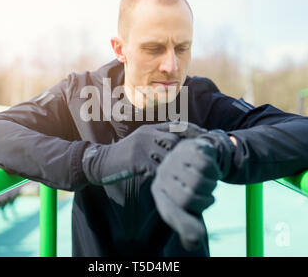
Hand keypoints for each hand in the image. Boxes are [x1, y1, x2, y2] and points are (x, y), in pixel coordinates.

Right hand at [81, 122, 209, 184]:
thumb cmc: (125, 154)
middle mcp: (147, 135)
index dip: (192, 131)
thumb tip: (179, 141)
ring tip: (186, 174)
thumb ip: (158, 138)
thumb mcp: (142, 139)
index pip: (176, 126)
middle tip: (199, 161)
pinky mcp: (136, 160)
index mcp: (150, 129)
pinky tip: (169, 182)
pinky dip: (165, 176)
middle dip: (186, 151)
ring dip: (177, 165)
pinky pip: (157, 168)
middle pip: (174, 140)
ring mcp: (141, 147)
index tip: (205, 137)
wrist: (102, 161)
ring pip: (167, 154)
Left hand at [150, 129, 235, 250]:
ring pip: (199, 181)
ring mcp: (173, 159)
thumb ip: (188, 226)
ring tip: (209, 182)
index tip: (197, 236)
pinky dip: (214, 170)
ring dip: (211, 185)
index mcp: (159, 191)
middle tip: (208, 196)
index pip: (171, 212)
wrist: (198, 156)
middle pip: (188, 198)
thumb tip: (192, 243)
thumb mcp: (188, 208)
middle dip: (205, 201)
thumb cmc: (192, 186)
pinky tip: (210, 169)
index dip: (184, 225)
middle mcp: (162, 174)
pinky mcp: (187, 147)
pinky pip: (206, 165)